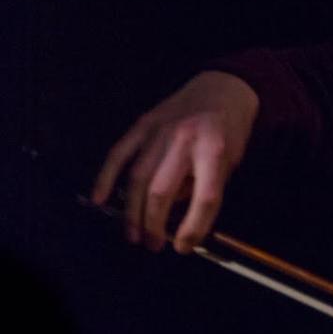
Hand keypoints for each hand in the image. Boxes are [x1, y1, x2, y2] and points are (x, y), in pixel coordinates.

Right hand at [91, 71, 259, 253]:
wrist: (223, 86)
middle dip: (155, 224)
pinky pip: (119, 153)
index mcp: (215, 149)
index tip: (185, 247)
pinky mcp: (143, 124)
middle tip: (154, 245)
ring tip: (134, 235)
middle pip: (163, 191)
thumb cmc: (230, 128)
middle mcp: (185, 139)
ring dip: (133, 212)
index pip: (205, 197)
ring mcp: (160, 130)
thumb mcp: (233, 159)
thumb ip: (207, 185)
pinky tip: (99, 200)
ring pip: (138, 178)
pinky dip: (106, 177)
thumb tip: (179, 217)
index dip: (194, 227)